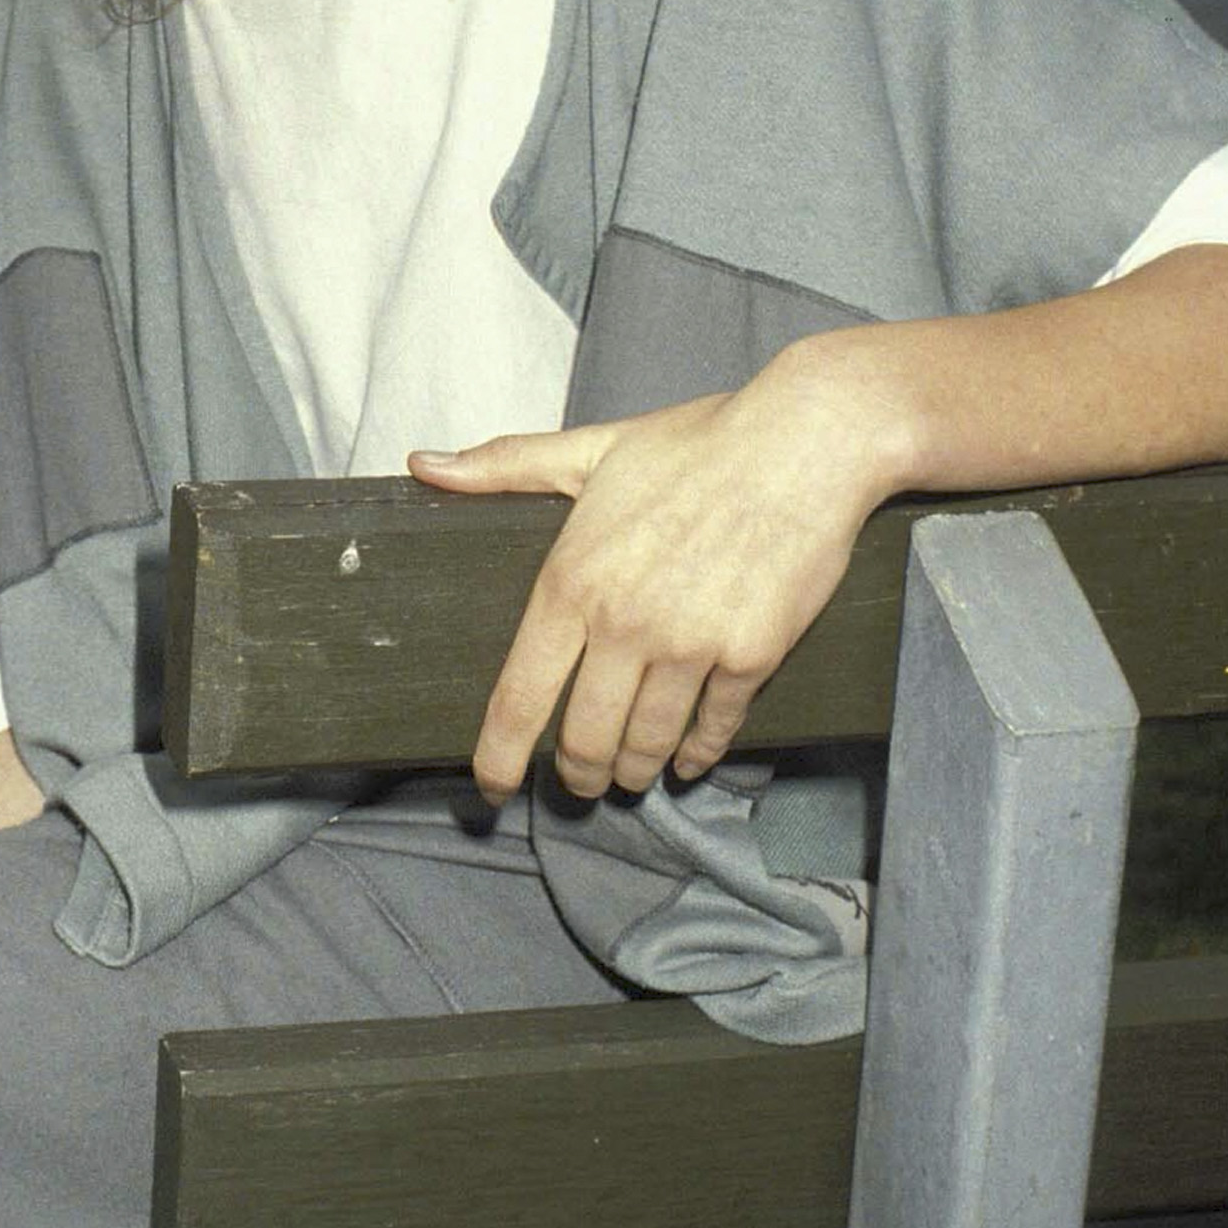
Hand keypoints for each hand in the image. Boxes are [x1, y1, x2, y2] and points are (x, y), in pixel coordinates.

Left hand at [408, 359, 887, 804]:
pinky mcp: (750, 656)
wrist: (805, 441)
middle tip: (579, 781)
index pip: (519, 695)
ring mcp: (690, 645)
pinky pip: (713, 728)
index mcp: (573, 580)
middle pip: (584, 740)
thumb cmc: (696, 443)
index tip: (492, 787)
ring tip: (630, 774)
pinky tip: (689, 757)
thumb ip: (505, 466)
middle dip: (577, 774)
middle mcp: (625, 623)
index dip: (499, 756)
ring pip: (647, 744)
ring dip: (634, 771)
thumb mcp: (591, 449)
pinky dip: (698, 752)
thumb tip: (422, 464)